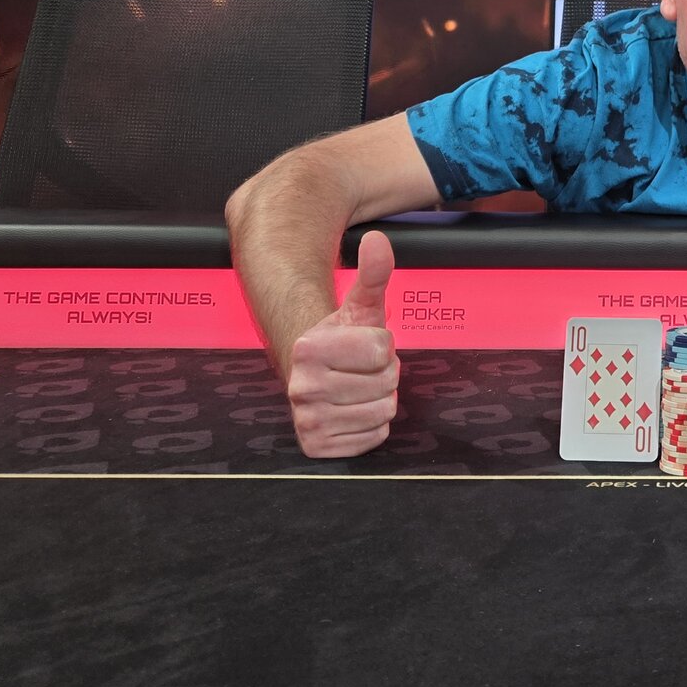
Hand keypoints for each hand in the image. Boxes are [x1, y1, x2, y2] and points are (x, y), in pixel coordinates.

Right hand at [286, 230, 400, 457]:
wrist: (317, 376)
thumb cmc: (344, 339)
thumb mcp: (360, 305)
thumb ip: (373, 273)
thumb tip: (377, 239)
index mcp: (307, 347)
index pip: (381, 348)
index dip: (383, 344)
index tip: (363, 343)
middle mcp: (300, 386)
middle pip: (386, 382)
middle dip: (384, 373)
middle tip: (363, 368)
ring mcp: (307, 419)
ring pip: (383, 411)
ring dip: (380, 399)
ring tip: (359, 386)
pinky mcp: (317, 447)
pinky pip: (374, 437)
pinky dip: (372, 425)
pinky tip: (353, 410)